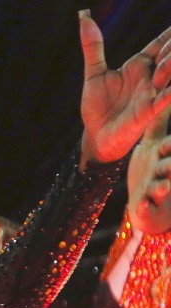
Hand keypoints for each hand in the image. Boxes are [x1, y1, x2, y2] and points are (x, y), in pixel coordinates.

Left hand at [79, 10, 170, 166]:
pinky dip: (168, 93)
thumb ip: (93, 46)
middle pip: (169, 56)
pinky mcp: (147, 112)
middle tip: (168, 46)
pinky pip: (163, 100)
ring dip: (170, 66)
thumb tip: (83, 15)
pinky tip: (168, 88)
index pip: (160, 45)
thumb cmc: (98, 105)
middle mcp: (149, 78)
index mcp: (138, 66)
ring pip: (170, 75)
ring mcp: (150, 94)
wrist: (95, 134)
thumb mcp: (94, 72)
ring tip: (166, 62)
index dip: (170, 34)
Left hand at [127, 104, 170, 233]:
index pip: (168, 144)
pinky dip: (144, 207)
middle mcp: (162, 171)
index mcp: (162, 155)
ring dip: (162, 186)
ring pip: (161, 186)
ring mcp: (155, 189)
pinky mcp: (145, 204)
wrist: (147, 203)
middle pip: (168, 164)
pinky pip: (145, 206)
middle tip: (170, 156)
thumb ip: (158, 123)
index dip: (169, 141)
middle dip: (170, 160)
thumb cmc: (151, 169)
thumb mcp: (153, 145)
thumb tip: (163, 100)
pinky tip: (141, 206)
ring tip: (163, 185)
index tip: (168, 133)